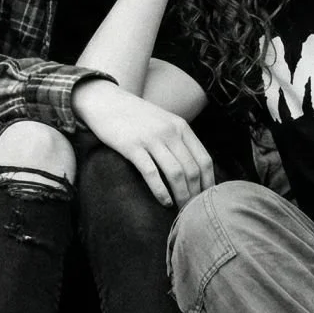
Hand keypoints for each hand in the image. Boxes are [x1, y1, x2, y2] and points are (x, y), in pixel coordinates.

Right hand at [72, 78, 214, 208]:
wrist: (104, 101)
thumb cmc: (135, 116)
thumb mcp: (163, 121)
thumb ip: (178, 139)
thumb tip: (194, 170)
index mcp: (181, 127)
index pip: (204, 160)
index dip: (209, 183)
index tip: (208, 200)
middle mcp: (170, 132)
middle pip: (192, 170)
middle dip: (196, 195)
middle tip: (194, 211)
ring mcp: (151, 138)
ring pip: (176, 173)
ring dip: (182, 196)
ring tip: (181, 211)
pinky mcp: (132, 146)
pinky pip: (152, 173)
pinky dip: (161, 191)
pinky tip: (164, 202)